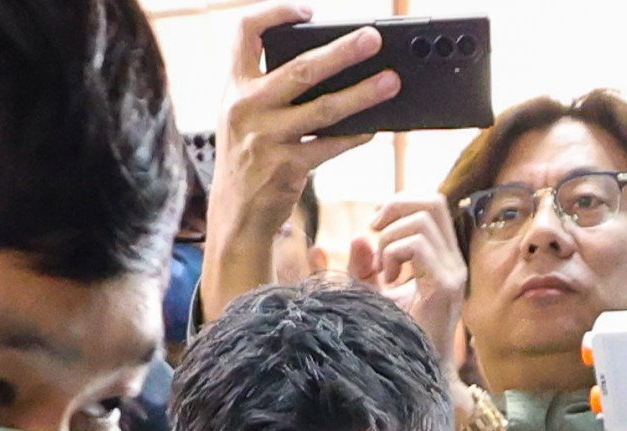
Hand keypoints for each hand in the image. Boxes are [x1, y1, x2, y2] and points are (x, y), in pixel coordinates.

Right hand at [199, 5, 402, 324]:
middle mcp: (247, 107)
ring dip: (363, 94)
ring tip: (391, 82)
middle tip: (374, 38)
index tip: (306, 10)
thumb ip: (270, 87)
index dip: (275, 12)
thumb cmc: (249, 156)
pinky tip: (376, 126)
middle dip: (342, 51)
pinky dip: (356, 135)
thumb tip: (329, 63)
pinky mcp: (287, 168)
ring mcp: (267, 138)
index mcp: (234, 86)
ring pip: (324, 109)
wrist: (236, 214)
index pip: (245, 31)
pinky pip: (330, 146)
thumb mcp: (244, 115)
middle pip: (300, 68)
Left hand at [348, 193, 466, 372]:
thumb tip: (360, 236)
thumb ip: (364, 265)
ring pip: (422, 220)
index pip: (432, 204)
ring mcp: (452, 273)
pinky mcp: (445, 287)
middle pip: (433, 201)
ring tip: (383, 270)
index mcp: (441, 257)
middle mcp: (452, 262)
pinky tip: (389, 280)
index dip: (400, 203)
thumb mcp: (371, 294)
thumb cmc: (393, 338)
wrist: (413, 375)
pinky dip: (393, 253)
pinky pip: (417, 245)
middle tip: (373, 231)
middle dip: (395, 207)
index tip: (374, 227)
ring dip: (390, 238)